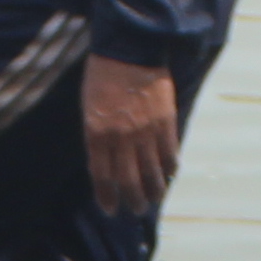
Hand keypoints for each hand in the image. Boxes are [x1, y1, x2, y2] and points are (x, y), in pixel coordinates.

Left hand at [81, 56, 182, 212]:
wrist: (130, 50)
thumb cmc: (103, 76)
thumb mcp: (89, 108)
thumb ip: (96, 136)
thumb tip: (106, 161)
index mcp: (97, 134)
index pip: (102, 177)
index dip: (106, 197)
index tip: (110, 209)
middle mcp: (121, 139)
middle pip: (128, 181)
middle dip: (133, 200)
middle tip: (136, 209)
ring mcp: (145, 132)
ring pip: (152, 173)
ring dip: (154, 191)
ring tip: (154, 199)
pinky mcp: (165, 123)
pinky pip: (169, 153)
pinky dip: (170, 167)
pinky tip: (170, 174)